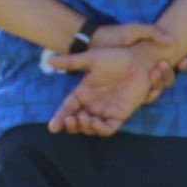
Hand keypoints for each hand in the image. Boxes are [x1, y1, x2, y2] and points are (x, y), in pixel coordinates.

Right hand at [47, 41, 176, 135]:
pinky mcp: (119, 115)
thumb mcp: (91, 58)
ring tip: (83, 118)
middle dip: (71, 125)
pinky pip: (108, 128)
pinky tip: (95, 122)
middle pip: (77, 121)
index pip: (67, 108)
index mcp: (83, 93)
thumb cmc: (115, 57)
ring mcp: (106, 111)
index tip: (52, 127)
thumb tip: (49, 60)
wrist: (138, 60)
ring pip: (91, 127)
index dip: (59, 118)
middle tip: (70, 120)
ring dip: (85, 127)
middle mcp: (92, 104)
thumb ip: (71, 62)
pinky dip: (101, 129)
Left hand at [87, 23, 186, 94]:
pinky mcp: (127, 93)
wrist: (94, 42)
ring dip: (160, 84)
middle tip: (162, 65)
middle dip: (170, 74)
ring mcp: (137, 84)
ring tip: (154, 73)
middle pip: (168, 80)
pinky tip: (150, 92)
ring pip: (157, 90)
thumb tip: (172, 41)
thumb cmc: (115, 35)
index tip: (184, 59)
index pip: (174, 66)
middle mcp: (148, 73)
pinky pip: (144, 98)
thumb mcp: (134, 30)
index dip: (183, 65)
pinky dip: (149, 96)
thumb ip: (153, 32)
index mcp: (152, 58)